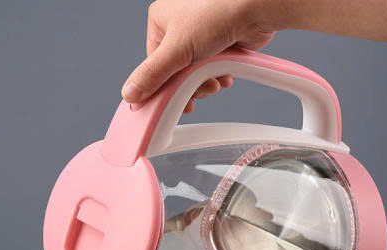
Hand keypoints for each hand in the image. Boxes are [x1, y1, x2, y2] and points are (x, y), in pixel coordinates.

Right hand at [122, 0, 275, 112]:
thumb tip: (129, 95)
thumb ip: (152, 75)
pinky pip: (211, 69)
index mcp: (161, 21)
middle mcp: (179, 26)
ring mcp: (201, 35)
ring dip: (206, 83)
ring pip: (194, 74)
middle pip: (175, 73)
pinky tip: (225, 74)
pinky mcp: (220, 43)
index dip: (164, 88)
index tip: (169, 103)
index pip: (154, 67)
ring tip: (215, 80)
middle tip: (199, 90)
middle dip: (189, 86)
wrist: (257, 6)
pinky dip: (218, 76)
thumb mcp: (176, 50)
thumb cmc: (217, 11)